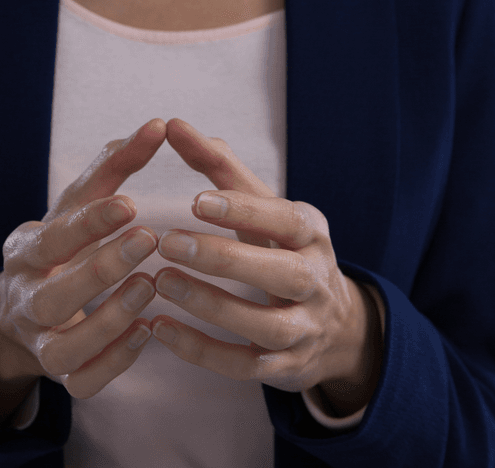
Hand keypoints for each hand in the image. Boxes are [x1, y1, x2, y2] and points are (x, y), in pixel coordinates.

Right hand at [0, 118, 166, 429]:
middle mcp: (25, 300)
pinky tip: (148, 332)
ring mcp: (41, 343)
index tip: (131, 202)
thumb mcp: (78, 202)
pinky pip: (83, 382)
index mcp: (25, 251)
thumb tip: (157, 124)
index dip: (90, 222)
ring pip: (65, 348)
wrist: (21, 307)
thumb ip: (115, 166)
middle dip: (99, 270)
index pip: (55, 237)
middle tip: (147, 240)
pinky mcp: (62, 376)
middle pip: (52, 296)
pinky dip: (114, 362)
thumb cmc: (62, 241)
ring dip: (108, 319)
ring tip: (150, 287)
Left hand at [149, 119, 382, 414]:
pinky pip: (243, 366)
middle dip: (223, 258)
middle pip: (278, 273)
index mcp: (310, 232)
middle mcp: (315, 280)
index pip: (283, 219)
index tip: (198, 199)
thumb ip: (220, 168)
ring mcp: (304, 329)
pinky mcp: (285, 369)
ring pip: (261, 326)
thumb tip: (173, 125)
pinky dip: (200, 351)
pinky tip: (158, 327)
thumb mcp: (265, 207)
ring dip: (208, 305)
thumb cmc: (283, 248)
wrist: (335, 326)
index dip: (243, 210)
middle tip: (168, 242)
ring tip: (159, 281)